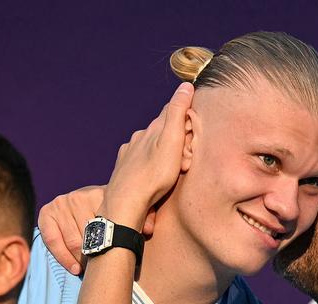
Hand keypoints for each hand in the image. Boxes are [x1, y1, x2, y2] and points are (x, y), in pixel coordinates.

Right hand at [39, 185, 158, 275]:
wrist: (90, 201)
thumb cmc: (114, 212)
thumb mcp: (131, 211)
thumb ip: (145, 218)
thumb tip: (148, 230)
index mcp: (100, 194)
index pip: (108, 225)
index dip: (114, 246)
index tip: (118, 259)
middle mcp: (79, 196)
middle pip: (90, 237)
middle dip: (98, 256)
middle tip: (104, 269)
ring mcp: (62, 203)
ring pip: (74, 242)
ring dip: (82, 260)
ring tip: (91, 270)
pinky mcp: (47, 212)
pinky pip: (53, 241)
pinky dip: (63, 257)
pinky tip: (75, 268)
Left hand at [99, 82, 193, 235]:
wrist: (126, 204)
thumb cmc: (153, 176)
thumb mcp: (172, 142)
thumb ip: (177, 113)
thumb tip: (186, 86)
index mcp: (151, 130)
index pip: (170, 113)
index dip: (184, 117)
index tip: (194, 127)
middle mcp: (138, 138)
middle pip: (160, 132)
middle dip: (174, 140)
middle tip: (185, 160)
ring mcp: (128, 154)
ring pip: (149, 147)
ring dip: (161, 154)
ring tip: (171, 170)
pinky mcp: (123, 169)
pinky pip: (140, 162)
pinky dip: (148, 165)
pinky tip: (152, 175)